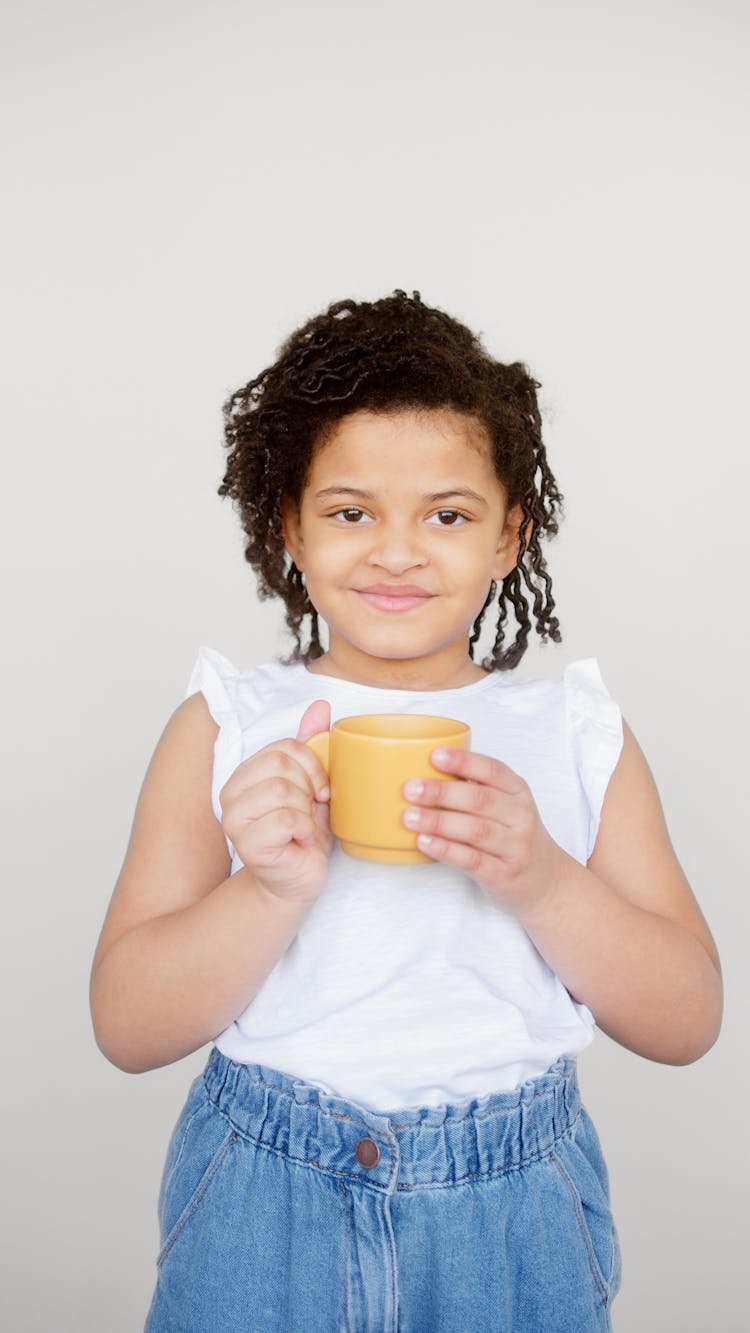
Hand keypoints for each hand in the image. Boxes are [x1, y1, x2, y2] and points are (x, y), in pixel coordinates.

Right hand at [219, 700, 332, 904]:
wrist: (298, 877)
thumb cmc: (303, 832)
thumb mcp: (311, 783)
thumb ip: (310, 744)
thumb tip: (320, 705)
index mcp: (244, 774)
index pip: (284, 747)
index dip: (312, 766)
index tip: (319, 790)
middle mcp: (231, 794)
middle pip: (282, 765)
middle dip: (308, 789)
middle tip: (309, 811)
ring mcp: (234, 820)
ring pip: (283, 791)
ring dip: (306, 811)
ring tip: (303, 827)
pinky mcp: (247, 845)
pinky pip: (287, 819)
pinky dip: (304, 829)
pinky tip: (300, 841)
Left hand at [402, 747, 564, 918]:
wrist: (546, 880)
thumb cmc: (513, 835)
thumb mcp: (507, 806)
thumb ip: (476, 789)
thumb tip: (424, 770)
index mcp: (518, 792)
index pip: (493, 771)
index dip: (464, 762)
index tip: (435, 755)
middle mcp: (520, 817)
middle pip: (480, 800)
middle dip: (442, 793)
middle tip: (411, 789)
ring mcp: (515, 848)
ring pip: (475, 830)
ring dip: (439, 822)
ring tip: (410, 816)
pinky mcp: (504, 875)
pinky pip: (473, 861)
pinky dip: (446, 850)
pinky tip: (425, 842)